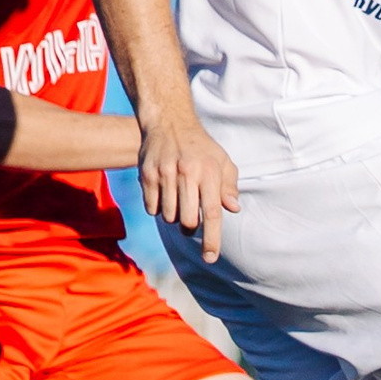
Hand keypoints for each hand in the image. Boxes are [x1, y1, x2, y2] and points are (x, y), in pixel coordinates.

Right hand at [140, 117, 240, 261]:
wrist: (169, 122)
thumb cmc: (201, 146)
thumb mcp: (222, 161)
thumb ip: (229, 186)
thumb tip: (233, 208)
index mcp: (209, 172)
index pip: (211, 213)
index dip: (211, 239)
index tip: (210, 257)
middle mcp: (187, 173)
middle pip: (187, 221)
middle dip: (190, 228)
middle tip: (191, 218)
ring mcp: (164, 174)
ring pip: (169, 217)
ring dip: (174, 216)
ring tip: (178, 198)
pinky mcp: (147, 175)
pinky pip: (152, 208)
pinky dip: (159, 208)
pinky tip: (164, 193)